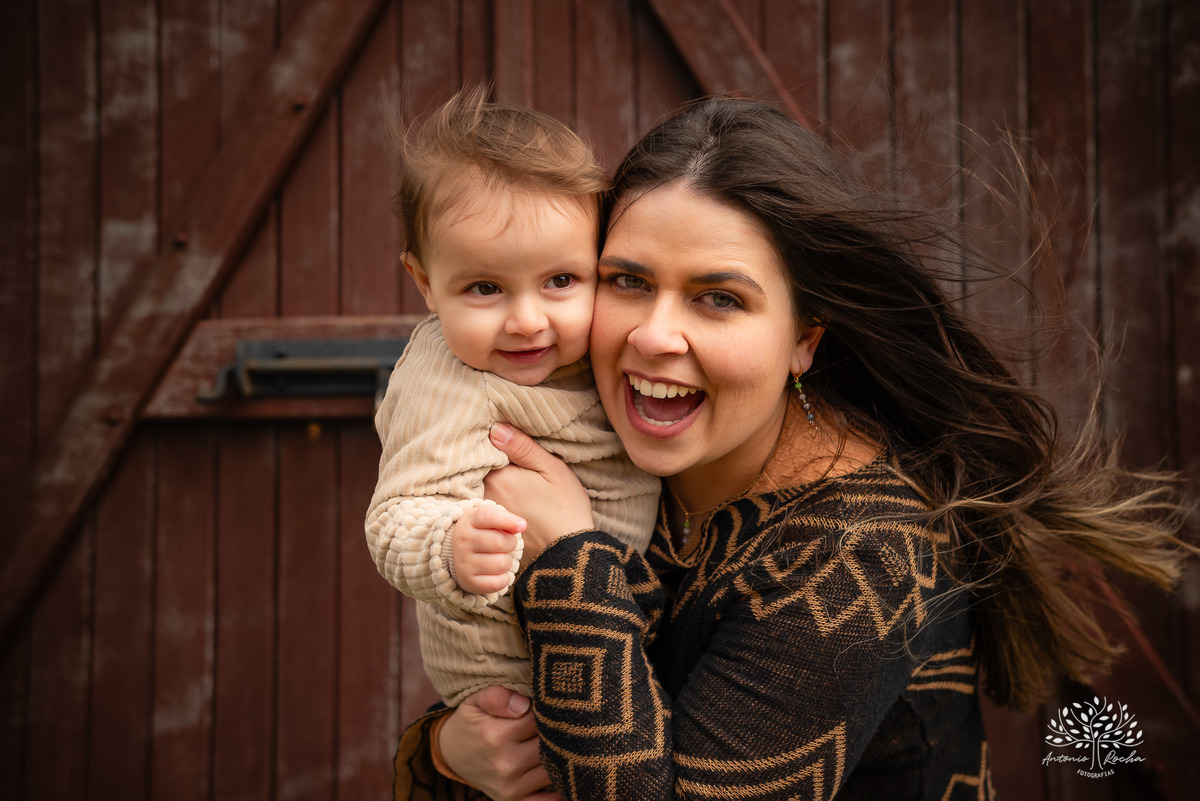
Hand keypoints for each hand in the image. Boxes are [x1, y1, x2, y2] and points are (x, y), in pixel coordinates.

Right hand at [439, 686, 560, 800]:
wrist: (452, 754)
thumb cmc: (470, 724)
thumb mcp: (474, 701)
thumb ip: (496, 696)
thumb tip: (524, 704)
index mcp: (495, 736)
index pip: (539, 719)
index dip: (546, 709)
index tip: (545, 705)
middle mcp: (505, 764)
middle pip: (550, 744)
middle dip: (556, 732)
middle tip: (556, 723)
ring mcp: (511, 787)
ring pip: (553, 769)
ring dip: (559, 755)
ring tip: (555, 742)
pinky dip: (557, 790)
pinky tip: (558, 772)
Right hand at [453, 505, 525, 594]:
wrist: (456, 553)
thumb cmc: (482, 532)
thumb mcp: (489, 520)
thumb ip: (505, 519)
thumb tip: (521, 526)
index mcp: (469, 521)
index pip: (488, 516)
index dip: (508, 520)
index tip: (522, 526)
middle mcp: (463, 541)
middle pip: (500, 542)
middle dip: (511, 543)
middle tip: (506, 543)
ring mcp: (464, 563)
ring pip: (502, 564)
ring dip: (507, 561)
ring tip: (499, 557)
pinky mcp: (468, 582)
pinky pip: (498, 583)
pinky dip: (504, 578)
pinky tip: (497, 572)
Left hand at [486, 424, 593, 557]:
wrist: (569, 552)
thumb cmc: (566, 507)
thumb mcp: (552, 469)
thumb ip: (522, 447)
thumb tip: (495, 428)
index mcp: (499, 477)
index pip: (485, 452)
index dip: (495, 445)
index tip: (506, 443)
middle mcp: (487, 495)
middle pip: (481, 470)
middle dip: (491, 463)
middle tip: (514, 463)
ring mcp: (488, 514)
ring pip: (484, 486)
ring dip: (493, 480)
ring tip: (514, 479)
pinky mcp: (492, 528)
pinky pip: (487, 504)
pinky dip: (495, 497)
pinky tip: (513, 498)